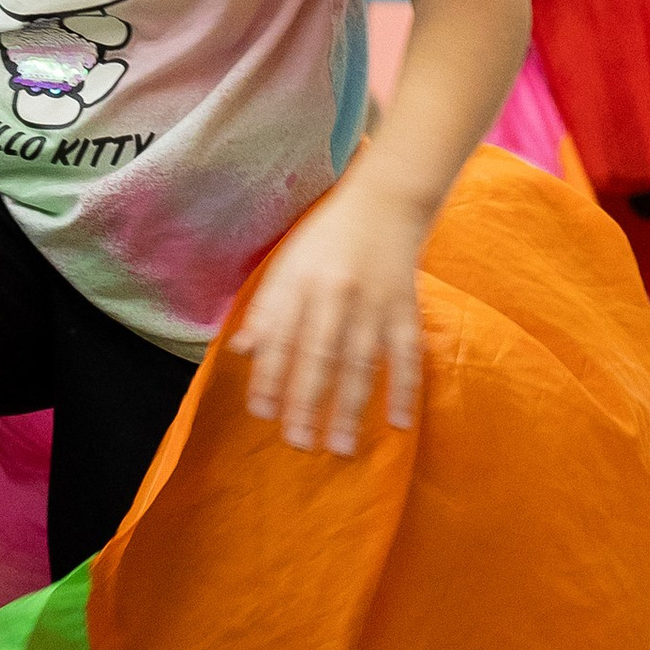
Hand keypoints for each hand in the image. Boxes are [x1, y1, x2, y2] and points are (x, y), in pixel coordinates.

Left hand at [231, 174, 427, 455]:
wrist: (386, 201)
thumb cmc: (327, 238)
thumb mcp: (286, 264)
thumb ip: (267, 309)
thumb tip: (242, 352)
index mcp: (300, 282)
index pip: (280, 336)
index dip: (269, 375)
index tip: (262, 412)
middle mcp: (336, 293)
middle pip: (320, 355)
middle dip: (308, 402)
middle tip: (299, 444)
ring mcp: (375, 303)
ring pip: (362, 362)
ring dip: (352, 408)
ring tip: (342, 448)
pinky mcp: (406, 309)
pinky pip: (407, 355)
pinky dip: (405, 390)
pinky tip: (401, 424)